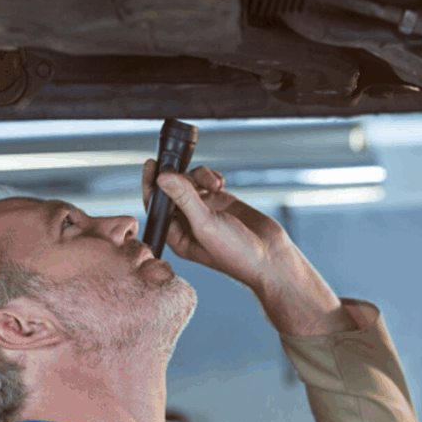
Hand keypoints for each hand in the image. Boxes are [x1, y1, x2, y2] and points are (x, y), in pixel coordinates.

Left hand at [141, 159, 293, 290]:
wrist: (270, 257)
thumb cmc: (237, 253)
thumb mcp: (206, 224)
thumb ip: (184, 199)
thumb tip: (162, 177)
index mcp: (178, 236)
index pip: (157, 207)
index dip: (152, 186)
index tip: (151, 164)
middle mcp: (189, 223)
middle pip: (173, 191)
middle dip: (179, 177)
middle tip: (182, 164)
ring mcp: (206, 211)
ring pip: (191, 183)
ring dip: (200, 177)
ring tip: (215, 184)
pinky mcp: (221, 203)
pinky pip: (207, 182)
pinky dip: (211, 178)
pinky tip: (221, 183)